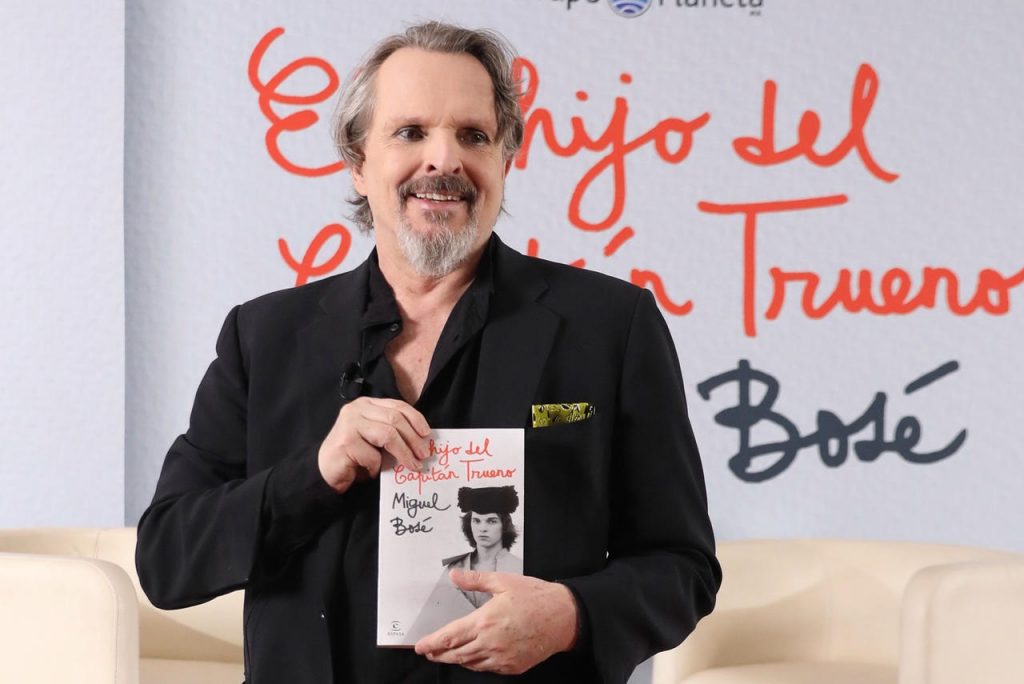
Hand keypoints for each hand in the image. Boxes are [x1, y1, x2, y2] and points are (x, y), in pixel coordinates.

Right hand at [317, 397, 430, 492]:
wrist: (325, 472)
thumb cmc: (354, 456)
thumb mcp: (375, 438)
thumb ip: (392, 431)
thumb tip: (422, 440)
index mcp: (366, 404)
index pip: (397, 406)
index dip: (416, 419)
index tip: (427, 434)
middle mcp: (356, 409)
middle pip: (395, 419)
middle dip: (413, 439)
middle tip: (424, 455)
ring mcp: (350, 424)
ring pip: (388, 435)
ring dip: (404, 453)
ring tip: (413, 466)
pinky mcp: (346, 442)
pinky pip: (373, 456)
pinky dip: (377, 467)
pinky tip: (372, 472)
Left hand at [414, 569, 578, 674]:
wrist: (563, 617)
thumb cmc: (534, 597)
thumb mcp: (503, 581)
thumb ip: (475, 580)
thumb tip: (454, 576)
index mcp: (485, 621)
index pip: (449, 637)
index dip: (432, 643)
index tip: (420, 646)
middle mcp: (491, 643)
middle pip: (455, 654)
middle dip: (439, 654)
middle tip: (429, 652)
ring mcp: (502, 658)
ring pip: (470, 663)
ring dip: (456, 659)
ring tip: (447, 654)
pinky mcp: (512, 666)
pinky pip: (487, 668)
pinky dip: (475, 663)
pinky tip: (472, 657)